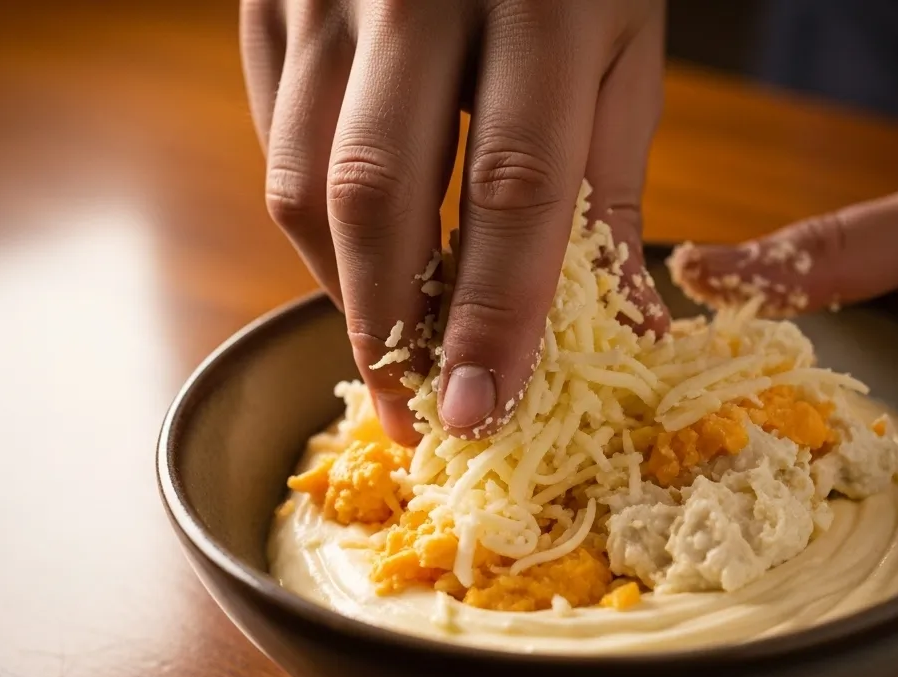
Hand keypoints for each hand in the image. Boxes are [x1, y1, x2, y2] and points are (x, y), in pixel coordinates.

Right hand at [240, 0, 667, 442]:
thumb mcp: (623, 52)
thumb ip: (609, 189)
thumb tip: (618, 329)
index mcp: (541, 1)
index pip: (513, 188)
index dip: (495, 313)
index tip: (485, 409)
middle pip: (378, 192)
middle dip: (393, 326)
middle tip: (417, 414)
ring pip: (304, 176)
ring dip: (346, 288)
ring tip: (390, 355)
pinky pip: (274, 134)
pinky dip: (312, 221)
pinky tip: (357, 264)